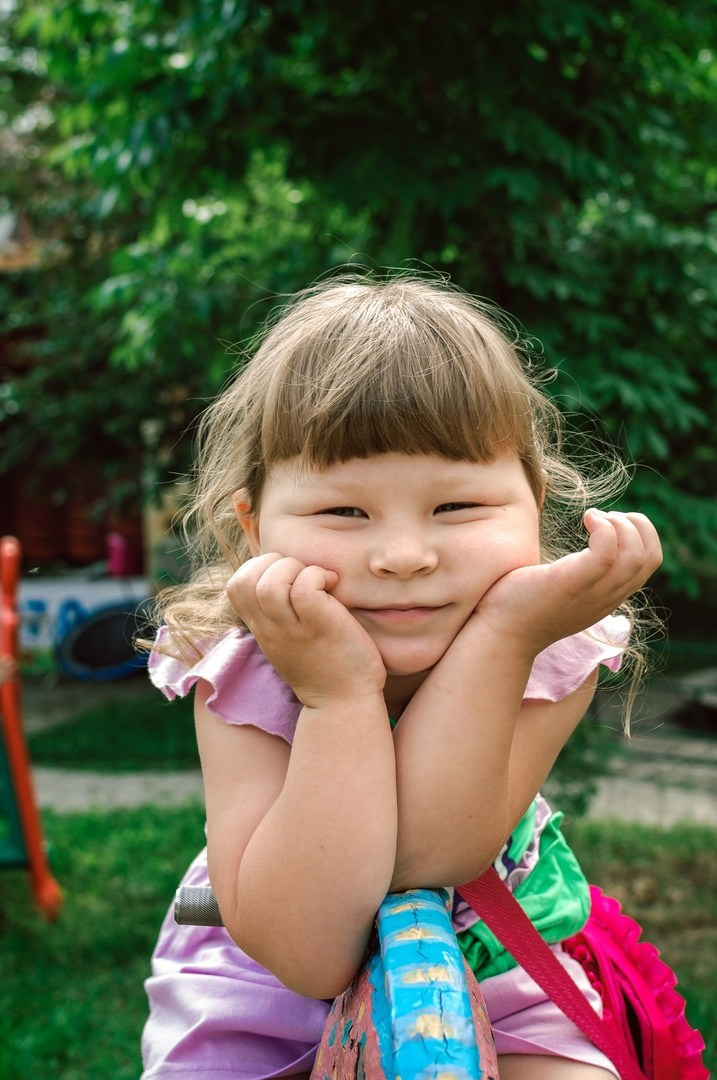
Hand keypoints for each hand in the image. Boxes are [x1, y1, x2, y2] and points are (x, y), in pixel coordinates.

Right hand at [227, 553, 386, 707]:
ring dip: (295, 568)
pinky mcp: (318, 627)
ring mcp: (292, 629)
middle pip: (245, 578)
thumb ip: (281, 613)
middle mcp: (271, 628)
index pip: (235, 585)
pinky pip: (304, 587)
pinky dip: (318, 575)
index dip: (257, 568)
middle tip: (302, 575)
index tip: (287, 577)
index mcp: (262, 628)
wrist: (344, 704)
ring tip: (318, 580)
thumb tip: (289, 575)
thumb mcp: (289, 639)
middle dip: (274, 562)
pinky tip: (333, 585)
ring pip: (270, 582)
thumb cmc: (325, 665)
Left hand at [472, 509, 661, 656]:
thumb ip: (576, 573)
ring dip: (621, 525)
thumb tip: (573, 547)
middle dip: (637, 525)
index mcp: (606, 596)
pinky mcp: (571, 584)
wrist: (498, 636)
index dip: (640, 533)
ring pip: (636, 556)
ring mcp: (591, 593)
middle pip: (650, 557)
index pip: (649, 563)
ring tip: (593, 517)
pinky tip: (585, 518)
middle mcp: (606, 597)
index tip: (607, 522)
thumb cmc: (518, 605)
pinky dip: (604, 528)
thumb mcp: (561, 589)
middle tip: (603, 517)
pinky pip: (607, 553)